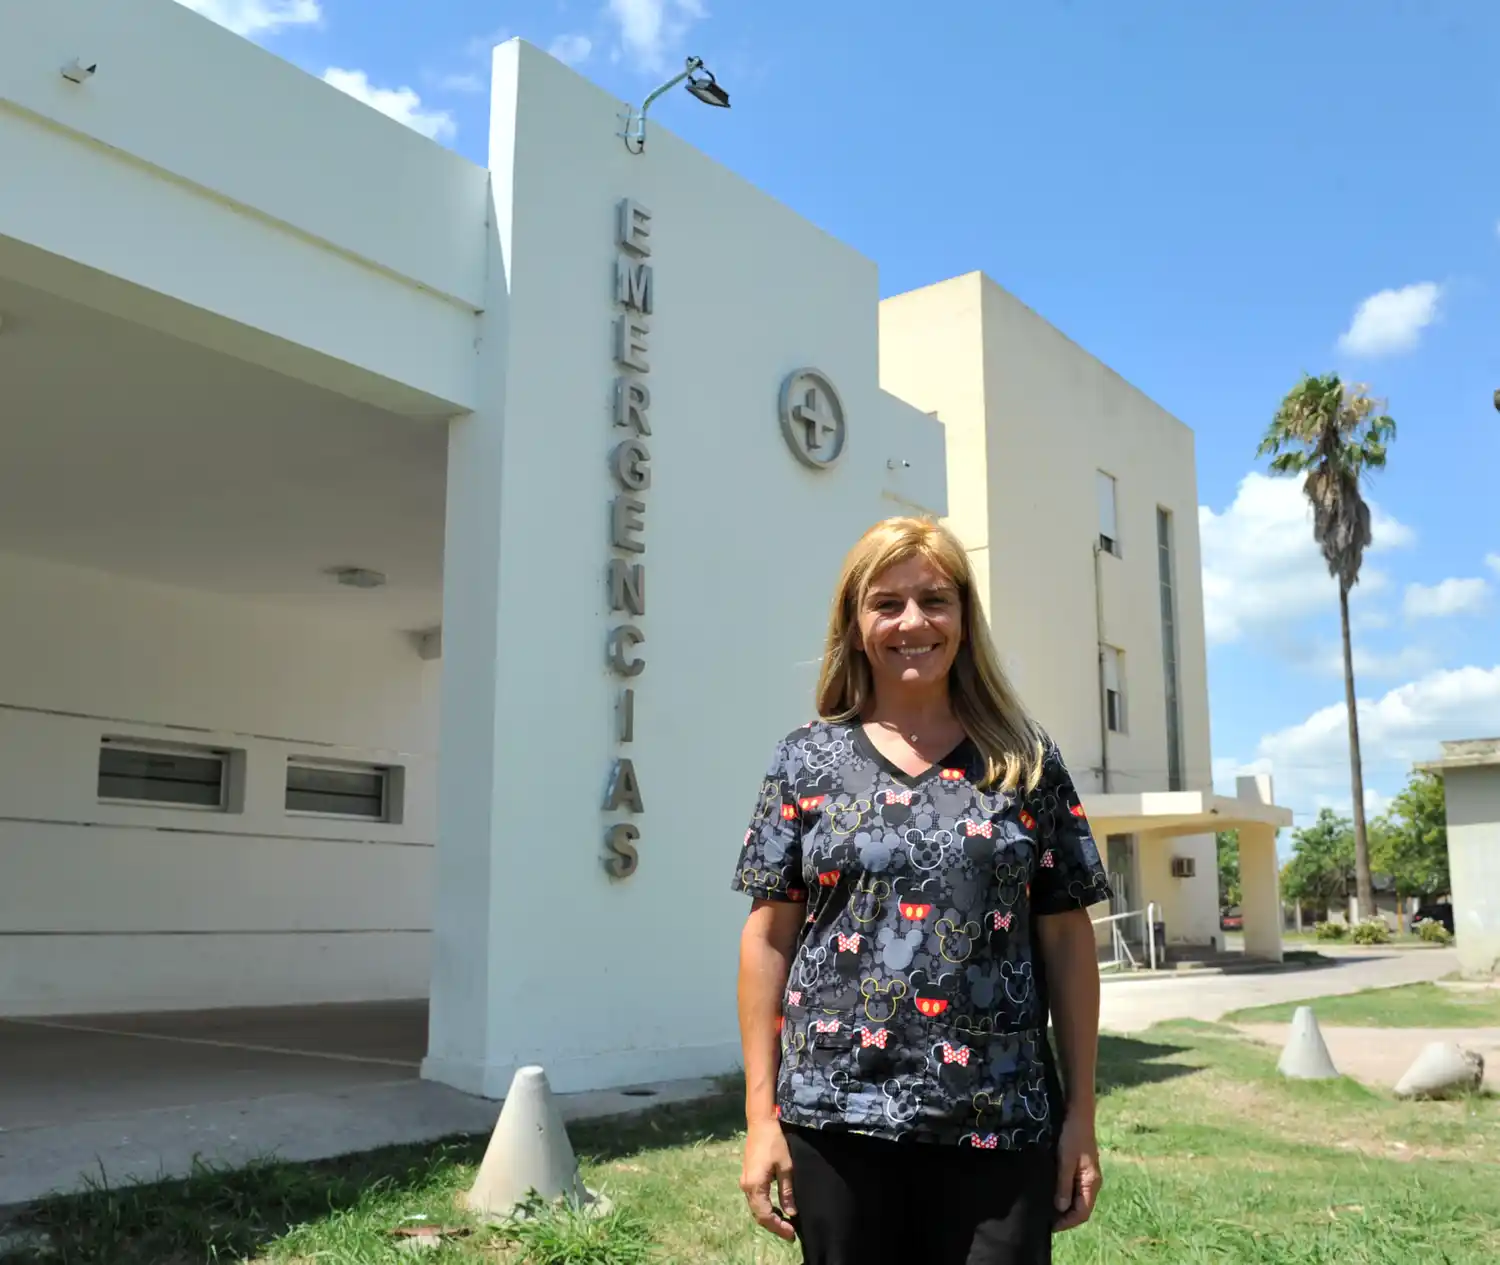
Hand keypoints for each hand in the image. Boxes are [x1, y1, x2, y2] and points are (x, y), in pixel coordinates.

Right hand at [739, 1119, 796, 1240]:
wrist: (760, 1123)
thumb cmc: (775, 1142)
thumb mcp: (785, 1167)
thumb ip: (787, 1191)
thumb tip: (790, 1213)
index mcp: (755, 1185)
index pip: (765, 1215)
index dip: (778, 1227)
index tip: (791, 1234)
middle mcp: (746, 1186)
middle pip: (758, 1214)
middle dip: (774, 1226)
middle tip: (790, 1233)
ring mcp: (745, 1182)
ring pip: (756, 1208)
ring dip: (769, 1217)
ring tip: (785, 1223)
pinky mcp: (747, 1177)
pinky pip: (755, 1199)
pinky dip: (765, 1208)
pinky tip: (777, 1208)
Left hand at [1052, 1113, 1101, 1232]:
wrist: (1078, 1113)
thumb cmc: (1072, 1135)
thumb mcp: (1065, 1160)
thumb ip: (1064, 1185)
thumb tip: (1061, 1209)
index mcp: (1091, 1183)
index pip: (1083, 1213)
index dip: (1067, 1223)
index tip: (1049, 1226)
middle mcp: (1091, 1182)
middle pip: (1080, 1208)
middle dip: (1065, 1217)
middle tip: (1044, 1219)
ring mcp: (1087, 1175)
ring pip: (1077, 1199)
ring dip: (1063, 1206)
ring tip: (1045, 1208)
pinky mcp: (1080, 1168)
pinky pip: (1074, 1188)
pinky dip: (1064, 1195)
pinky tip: (1051, 1193)